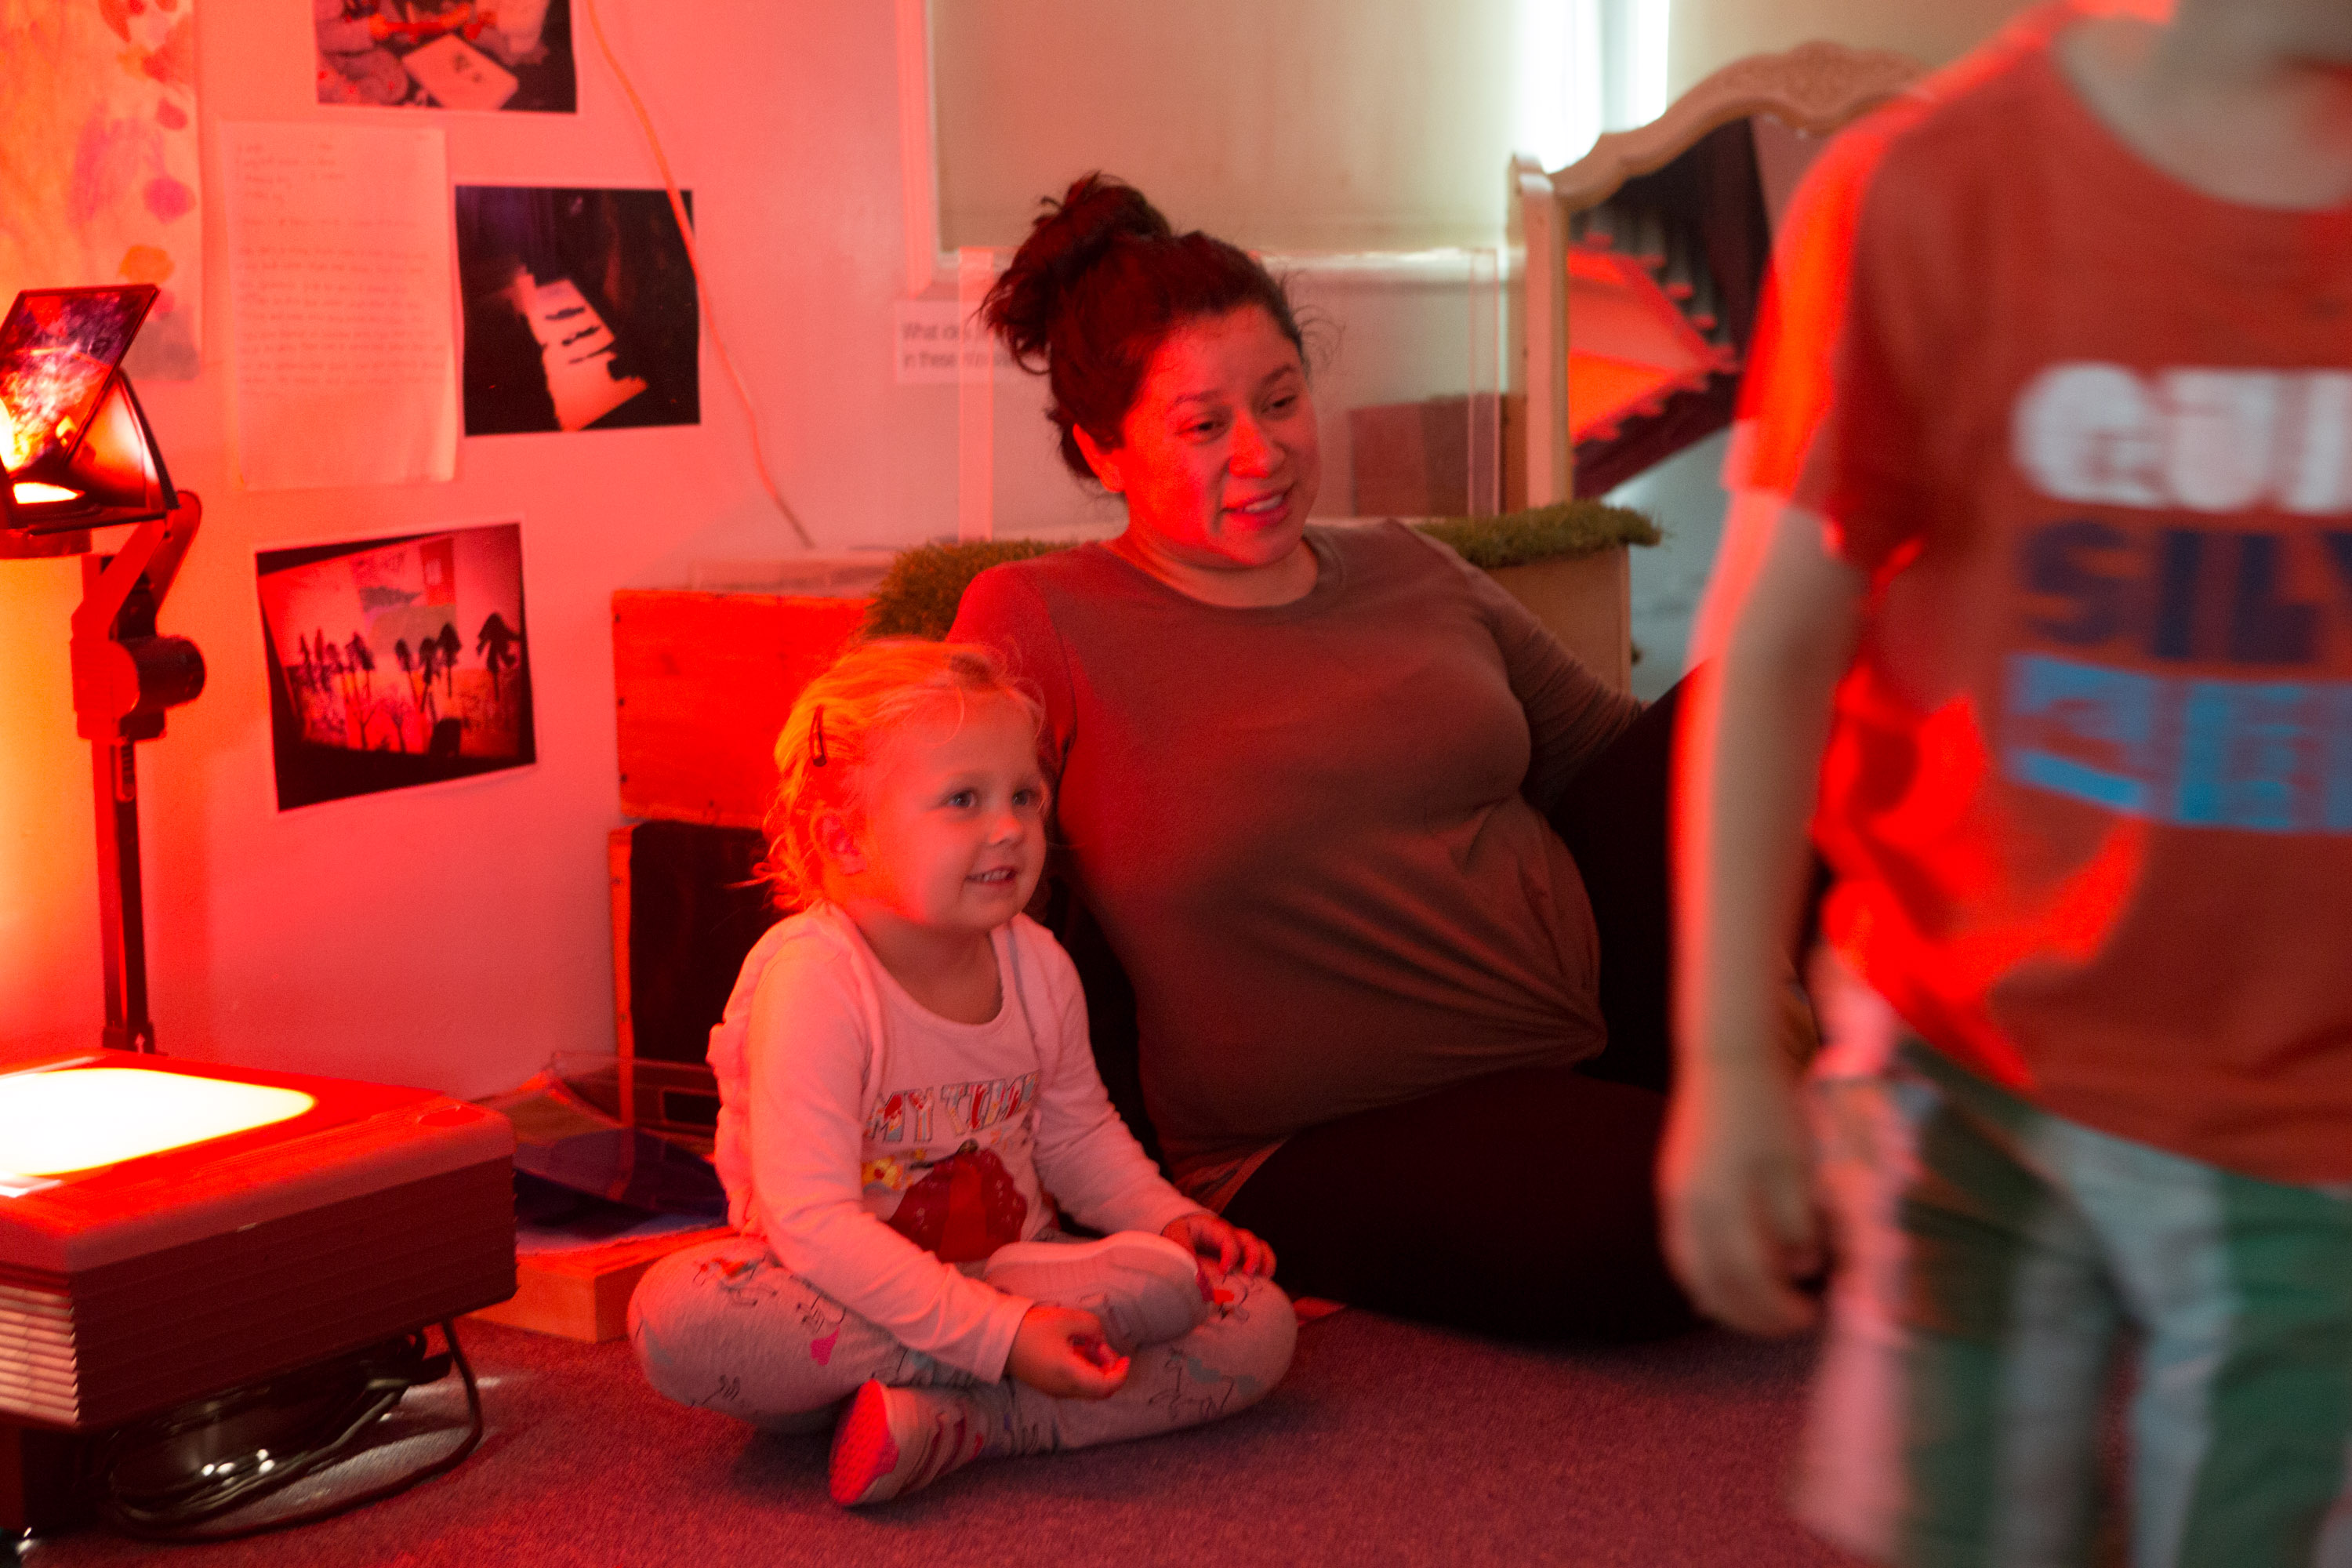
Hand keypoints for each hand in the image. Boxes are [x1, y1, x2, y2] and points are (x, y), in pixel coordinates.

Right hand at [1007, 1304, 1127, 1397]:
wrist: (998, 1339)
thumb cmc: (1031, 1329)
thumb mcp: (1067, 1319)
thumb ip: (1093, 1327)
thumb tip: (1100, 1340)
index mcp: (1070, 1375)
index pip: (1107, 1387)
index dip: (1121, 1373)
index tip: (1125, 1357)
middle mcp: (1064, 1389)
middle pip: (1099, 1391)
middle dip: (1109, 1370)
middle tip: (1102, 1347)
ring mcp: (1055, 1390)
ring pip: (1087, 1388)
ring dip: (1096, 1368)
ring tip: (1088, 1343)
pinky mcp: (1048, 1385)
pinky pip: (1074, 1384)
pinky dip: (1083, 1370)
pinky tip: (1076, 1349)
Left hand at [1162, 1211, 1274, 1277]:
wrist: (1180, 1234)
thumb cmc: (1178, 1235)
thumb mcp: (1175, 1237)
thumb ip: (1184, 1253)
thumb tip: (1198, 1280)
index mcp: (1213, 1227)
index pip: (1227, 1236)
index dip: (1230, 1253)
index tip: (1224, 1270)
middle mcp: (1229, 1235)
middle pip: (1248, 1239)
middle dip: (1252, 1256)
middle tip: (1248, 1273)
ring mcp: (1237, 1245)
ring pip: (1259, 1247)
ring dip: (1265, 1261)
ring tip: (1265, 1277)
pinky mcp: (1240, 1257)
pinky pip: (1261, 1258)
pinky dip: (1266, 1267)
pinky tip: (1264, 1281)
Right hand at [1658, 1053, 1823, 1336]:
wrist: (1724, 1060)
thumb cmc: (1768, 1108)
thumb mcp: (1797, 1165)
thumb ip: (1798, 1221)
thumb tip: (1802, 1268)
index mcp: (1721, 1202)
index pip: (1748, 1278)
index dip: (1779, 1308)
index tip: (1811, 1315)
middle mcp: (1688, 1208)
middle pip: (1713, 1285)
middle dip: (1752, 1315)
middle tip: (1789, 1325)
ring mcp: (1673, 1200)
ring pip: (1690, 1272)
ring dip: (1724, 1301)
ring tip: (1758, 1312)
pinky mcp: (1671, 1190)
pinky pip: (1680, 1250)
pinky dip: (1702, 1277)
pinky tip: (1723, 1284)